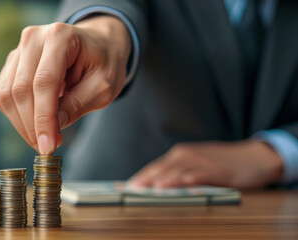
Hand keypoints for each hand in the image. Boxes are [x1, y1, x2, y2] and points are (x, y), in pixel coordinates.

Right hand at [0, 16, 130, 154]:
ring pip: (7, 95)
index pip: (44, 83)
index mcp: (60, 37)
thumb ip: (78, 105)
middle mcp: (33, 39)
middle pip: (20, 90)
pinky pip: (4, 95)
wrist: (98, 45)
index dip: (43, 118)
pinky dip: (16, 116)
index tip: (48, 146)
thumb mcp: (103, 87)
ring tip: (44, 138)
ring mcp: (19, 50)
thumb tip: (52, 129)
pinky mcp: (12, 64)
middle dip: (32, 125)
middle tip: (48, 147)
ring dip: (22, 124)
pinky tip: (36, 124)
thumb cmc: (103, 63)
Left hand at [129, 141, 283, 188]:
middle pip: (161, 169)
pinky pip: (199, 175)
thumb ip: (177, 173)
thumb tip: (153, 187)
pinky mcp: (216, 170)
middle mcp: (186, 155)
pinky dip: (187, 180)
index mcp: (179, 155)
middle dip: (144, 181)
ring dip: (162, 181)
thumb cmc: (222, 163)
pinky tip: (179, 185)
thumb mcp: (196, 164)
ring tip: (149, 189)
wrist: (255, 156)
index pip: (153, 167)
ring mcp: (201, 162)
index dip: (138, 178)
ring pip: (177, 172)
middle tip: (128, 191)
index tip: (121, 188)